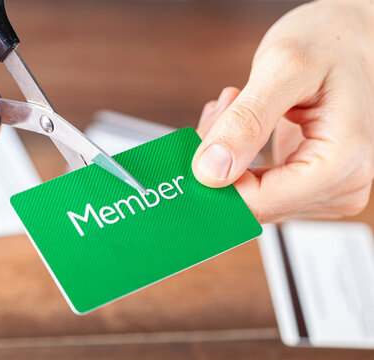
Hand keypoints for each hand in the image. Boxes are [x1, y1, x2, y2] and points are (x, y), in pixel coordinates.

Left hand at [192, 0, 373, 222]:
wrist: (346, 40)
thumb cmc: (328, 43)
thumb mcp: (284, 68)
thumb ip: (246, 121)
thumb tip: (211, 171)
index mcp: (342, 162)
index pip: (259, 202)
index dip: (214, 180)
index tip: (193, 145)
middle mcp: (340, 187)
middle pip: (251, 202)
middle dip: (218, 162)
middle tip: (221, 109)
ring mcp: (324, 191)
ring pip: (247, 196)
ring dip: (224, 156)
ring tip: (235, 107)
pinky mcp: (306, 186)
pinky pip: (254, 188)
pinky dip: (234, 159)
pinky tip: (239, 125)